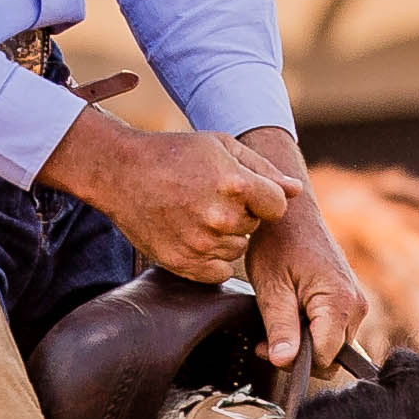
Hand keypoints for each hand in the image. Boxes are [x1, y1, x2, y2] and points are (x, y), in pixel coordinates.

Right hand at [42, 95, 285, 284]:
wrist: (121, 173)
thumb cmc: (175, 154)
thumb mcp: (222, 146)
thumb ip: (264, 169)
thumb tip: (296, 191)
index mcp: (235, 184)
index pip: (277, 206)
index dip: (264, 197)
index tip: (243, 190)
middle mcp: (220, 217)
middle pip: (255, 227)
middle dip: (241, 213)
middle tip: (209, 197)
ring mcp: (201, 244)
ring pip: (237, 249)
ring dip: (225, 236)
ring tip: (196, 213)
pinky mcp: (183, 263)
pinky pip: (218, 272)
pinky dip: (211, 258)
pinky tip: (191, 234)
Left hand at [234, 138, 373, 375]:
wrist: (293, 214)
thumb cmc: (278, 243)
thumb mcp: (272, 287)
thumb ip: (280, 327)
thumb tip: (284, 362)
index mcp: (340, 303)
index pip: (325, 358)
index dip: (295, 361)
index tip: (266, 346)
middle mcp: (357, 307)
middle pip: (332, 357)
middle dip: (299, 354)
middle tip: (266, 335)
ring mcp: (357, 305)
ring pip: (333, 346)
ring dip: (305, 342)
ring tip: (279, 318)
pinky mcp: (350, 302)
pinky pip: (334, 332)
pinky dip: (312, 331)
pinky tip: (292, 313)